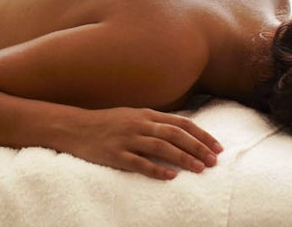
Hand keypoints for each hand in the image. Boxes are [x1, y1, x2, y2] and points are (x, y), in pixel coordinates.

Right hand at [64, 107, 222, 179]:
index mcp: (145, 114)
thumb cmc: (106, 123)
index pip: (181, 123)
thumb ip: (154, 121)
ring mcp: (127, 140)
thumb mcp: (131, 115)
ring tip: (199, 169)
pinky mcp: (115, 155)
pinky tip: (170, 176)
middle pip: (175, 135)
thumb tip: (180, 130)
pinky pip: (139, 163)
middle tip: (213, 161)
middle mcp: (138, 125)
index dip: (201, 135)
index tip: (217, 147)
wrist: (75, 128)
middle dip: (197, 148)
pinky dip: (157, 170)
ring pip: (161, 148)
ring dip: (183, 158)